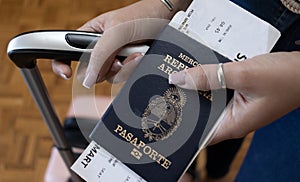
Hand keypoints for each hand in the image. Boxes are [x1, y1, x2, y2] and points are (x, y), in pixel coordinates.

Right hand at [52, 0, 191, 87]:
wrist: (167, 19)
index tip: (66, 74)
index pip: (66, 51)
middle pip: (90, 71)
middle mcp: (100, 49)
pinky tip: (140, 57)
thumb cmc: (142, 16)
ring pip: (109, 77)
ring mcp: (115, 59)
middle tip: (117, 56)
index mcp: (90, 35)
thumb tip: (87, 79)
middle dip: (105, 67)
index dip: (61, 63)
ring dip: (124, 68)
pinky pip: (124, 78)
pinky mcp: (128, 66)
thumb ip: (99, 55)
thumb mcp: (116, 32)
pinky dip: (133, 69)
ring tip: (135, 53)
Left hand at [169, 52, 299, 143]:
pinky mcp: (239, 94)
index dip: (180, 125)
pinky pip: (218, 89)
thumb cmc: (286, 79)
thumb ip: (210, 77)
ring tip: (178, 77)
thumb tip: (180, 78)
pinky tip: (199, 70)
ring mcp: (236, 106)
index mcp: (233, 124)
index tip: (162, 114)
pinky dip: (209, 80)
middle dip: (185, 101)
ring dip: (197, 88)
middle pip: (200, 114)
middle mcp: (232, 118)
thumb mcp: (244, 75)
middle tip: (166, 89)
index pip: (198, 133)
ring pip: (208, 99)